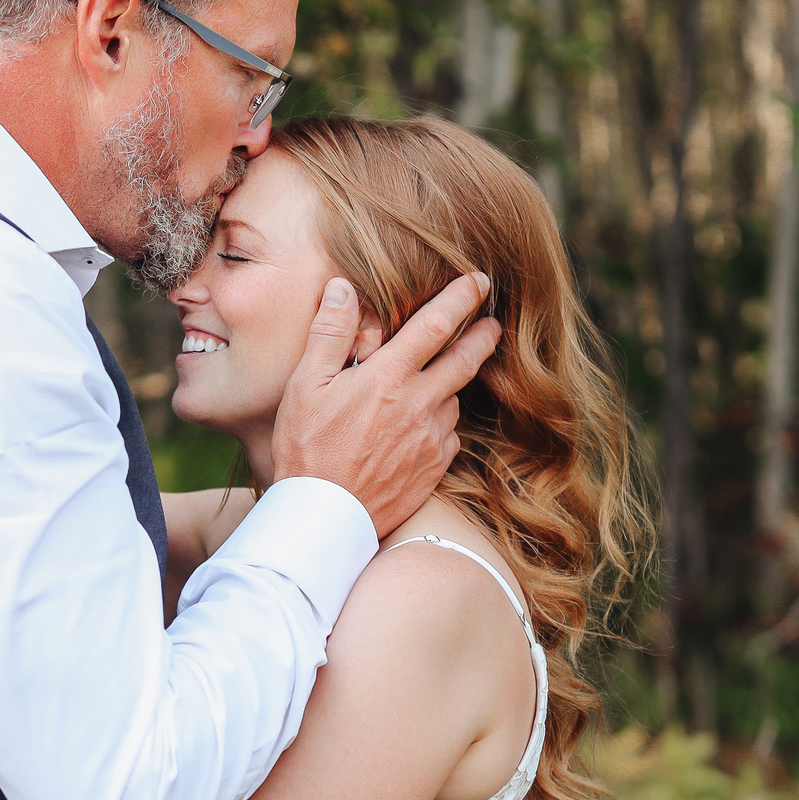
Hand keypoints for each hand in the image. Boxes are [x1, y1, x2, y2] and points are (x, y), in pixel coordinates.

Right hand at [270, 274, 501, 535]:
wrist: (324, 518)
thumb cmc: (307, 449)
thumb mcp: (305, 386)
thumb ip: (330, 333)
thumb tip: (343, 288)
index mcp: (389, 378)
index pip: (436, 325)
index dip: (461, 298)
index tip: (478, 281)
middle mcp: (419, 405)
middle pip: (465, 360)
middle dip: (483, 335)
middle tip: (494, 321)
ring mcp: (431, 438)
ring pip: (454, 399)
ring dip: (452, 385)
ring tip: (436, 382)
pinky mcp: (435, 468)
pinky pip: (448, 434)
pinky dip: (441, 422)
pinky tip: (422, 425)